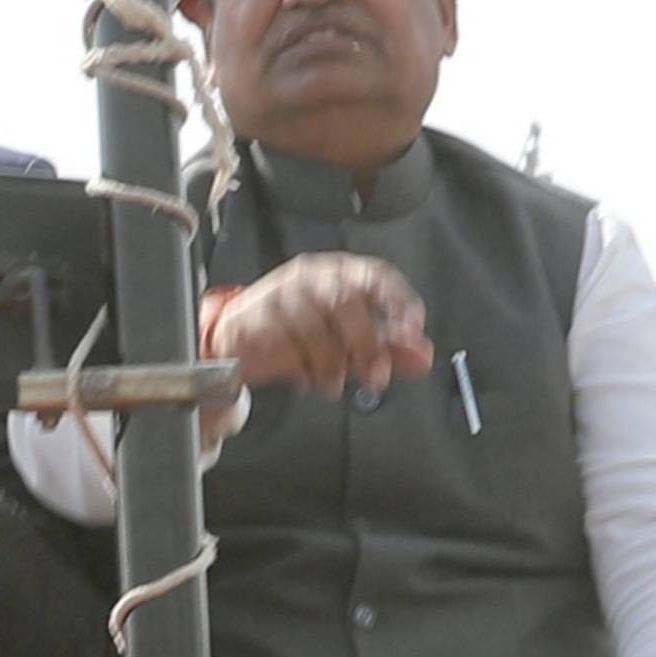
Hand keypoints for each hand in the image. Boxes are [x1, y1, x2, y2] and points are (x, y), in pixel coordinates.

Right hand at [206, 254, 433, 398]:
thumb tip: (422, 356)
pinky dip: (303, 368)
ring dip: (332, 362)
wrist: (233, 344)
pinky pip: (286, 343)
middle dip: (366, 343)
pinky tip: (308, 379)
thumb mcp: (346, 342)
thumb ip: (387, 348)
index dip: (398, 301)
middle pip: (347, 300)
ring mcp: (282, 296)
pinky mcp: (257, 319)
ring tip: (334, 382)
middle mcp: (312, 278)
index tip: (412, 330)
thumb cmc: (293, 335)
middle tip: (376, 375)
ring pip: (317, 324)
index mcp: (339, 274)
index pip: (376, 276)